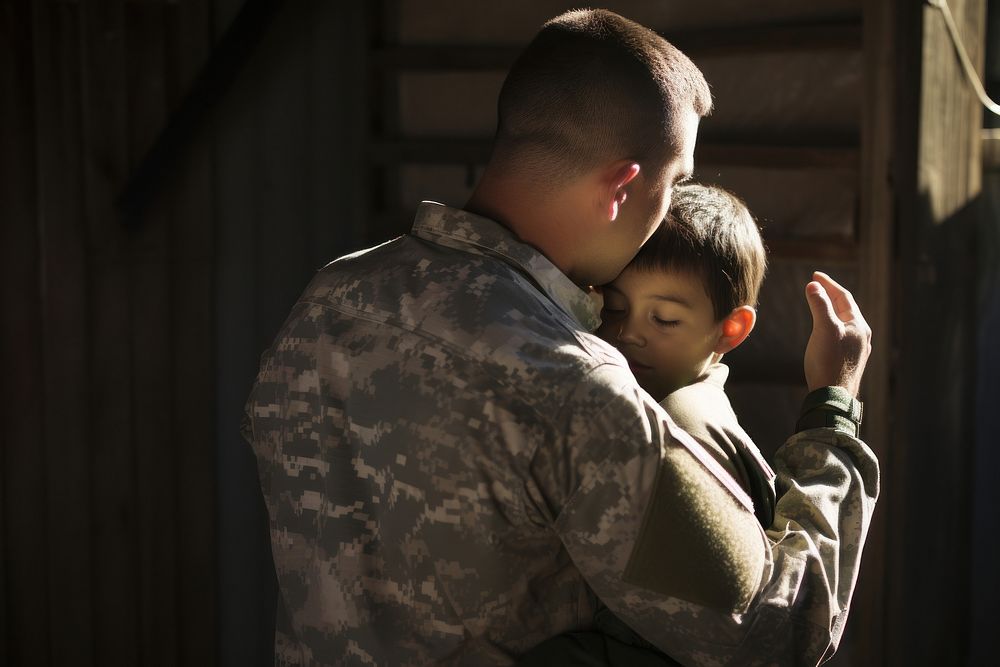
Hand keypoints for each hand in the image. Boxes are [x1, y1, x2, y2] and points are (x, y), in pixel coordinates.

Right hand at [803, 271, 871, 396]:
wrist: (833, 397)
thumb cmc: (829, 362)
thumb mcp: (824, 329)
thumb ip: (820, 306)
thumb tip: (813, 286)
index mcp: (858, 325)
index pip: (844, 297)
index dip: (828, 284)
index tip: (815, 275)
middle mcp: (861, 336)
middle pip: (845, 309)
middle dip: (830, 295)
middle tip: (815, 286)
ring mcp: (856, 349)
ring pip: (844, 322)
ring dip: (831, 310)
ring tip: (819, 304)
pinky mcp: (849, 361)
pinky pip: (841, 335)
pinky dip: (831, 325)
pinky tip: (825, 332)